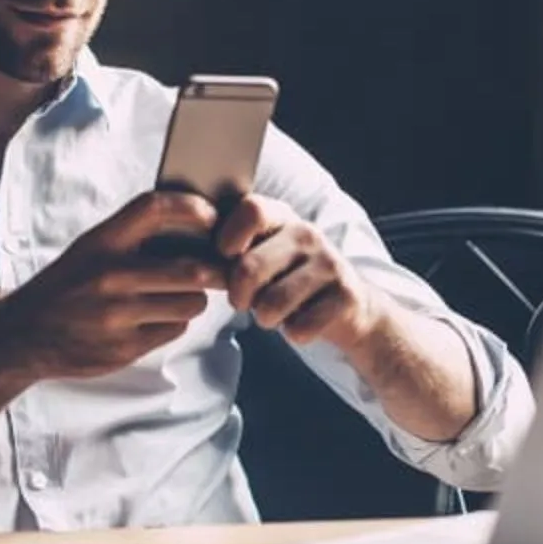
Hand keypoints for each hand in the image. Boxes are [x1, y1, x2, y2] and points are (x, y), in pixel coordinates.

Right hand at [5, 191, 225, 379]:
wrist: (22, 334)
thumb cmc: (66, 285)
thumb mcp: (90, 248)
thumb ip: (133, 236)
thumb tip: (195, 226)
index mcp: (102, 241)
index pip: (155, 209)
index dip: (192, 208)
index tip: (211, 217)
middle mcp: (111, 275)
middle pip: (193, 269)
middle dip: (213, 272)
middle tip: (217, 271)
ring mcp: (118, 315)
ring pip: (191, 303)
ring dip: (194, 300)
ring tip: (178, 297)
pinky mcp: (124, 347)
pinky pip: (175, 330)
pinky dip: (174, 323)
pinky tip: (153, 319)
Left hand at [217, 195, 380, 350]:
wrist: (347, 305)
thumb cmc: (287, 279)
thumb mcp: (260, 256)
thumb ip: (229, 256)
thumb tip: (195, 269)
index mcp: (282, 216)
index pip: (251, 210)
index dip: (229, 239)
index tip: (227, 260)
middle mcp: (307, 233)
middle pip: (250, 267)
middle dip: (239, 296)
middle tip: (243, 303)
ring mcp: (330, 263)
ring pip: (273, 303)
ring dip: (265, 319)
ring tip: (273, 314)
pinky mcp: (346, 295)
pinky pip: (300, 327)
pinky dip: (294, 333)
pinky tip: (301, 322)